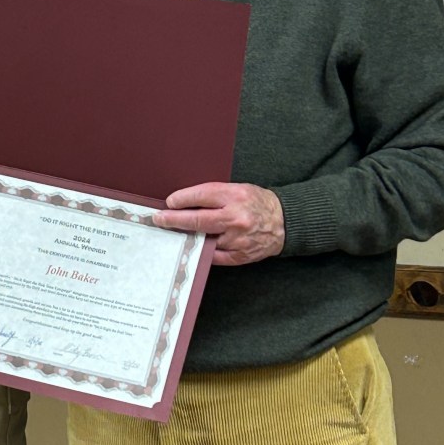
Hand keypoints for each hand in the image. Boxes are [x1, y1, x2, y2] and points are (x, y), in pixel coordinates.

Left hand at [152, 182, 284, 265]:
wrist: (284, 222)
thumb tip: (185, 202)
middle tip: (159, 219)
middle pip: (198, 219)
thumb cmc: (256, 202)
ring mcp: (238, 239)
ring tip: (173, 233)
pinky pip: (214, 255)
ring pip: (204, 239)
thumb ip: (214, 196)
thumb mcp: (237, 189)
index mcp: (235, 196)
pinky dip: (202, 250)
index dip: (182, 199)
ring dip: (187, 236)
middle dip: (174, 219)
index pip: (202, 196)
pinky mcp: (240, 255)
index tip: (169, 202)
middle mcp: (236, 218)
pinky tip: (192, 245)